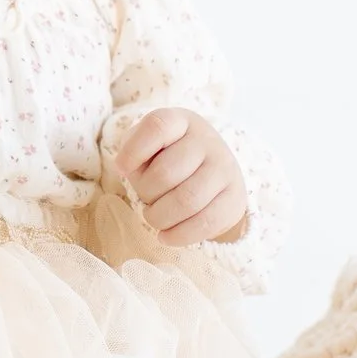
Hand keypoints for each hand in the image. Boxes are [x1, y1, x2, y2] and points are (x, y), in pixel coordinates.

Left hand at [110, 106, 250, 248]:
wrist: (211, 177)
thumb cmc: (167, 160)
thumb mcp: (148, 147)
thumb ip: (133, 150)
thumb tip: (124, 166)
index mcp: (181, 121)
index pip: (157, 127)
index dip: (134, 150)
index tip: (122, 167)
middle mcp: (207, 140)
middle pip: (165, 173)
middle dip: (146, 194)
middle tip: (146, 200)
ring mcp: (224, 168)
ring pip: (186, 201)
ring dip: (160, 218)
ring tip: (154, 218)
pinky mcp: (234, 198)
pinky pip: (205, 223)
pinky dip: (179, 235)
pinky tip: (167, 236)